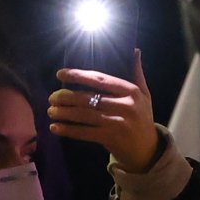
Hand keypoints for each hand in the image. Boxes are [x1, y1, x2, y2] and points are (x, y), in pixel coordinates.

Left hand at [45, 57, 165, 173]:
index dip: (78, 76)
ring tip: (51, 111)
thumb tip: (134, 50)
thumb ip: (137, 73)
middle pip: (88, 98)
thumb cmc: (142, 118)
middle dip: (66, 97)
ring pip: (84, 115)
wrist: (148, 149)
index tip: (60, 74)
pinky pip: (85, 132)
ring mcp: (118, 123)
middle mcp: (125, 106)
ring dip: (64, 113)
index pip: (100, 80)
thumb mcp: (144, 95)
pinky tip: (56, 128)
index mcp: (130, 91)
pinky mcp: (111, 138)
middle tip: (52, 97)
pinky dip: (69, 130)